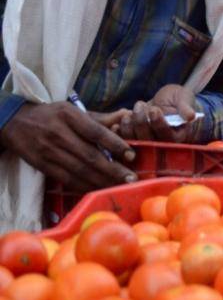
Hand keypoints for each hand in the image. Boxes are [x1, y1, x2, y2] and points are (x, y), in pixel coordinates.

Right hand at [0, 102, 136, 191]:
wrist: (14, 122)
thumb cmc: (52, 115)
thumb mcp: (73, 110)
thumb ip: (101, 117)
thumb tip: (127, 115)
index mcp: (68, 116)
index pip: (95, 132)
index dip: (114, 144)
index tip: (131, 155)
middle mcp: (58, 134)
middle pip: (89, 155)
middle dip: (113, 169)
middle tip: (132, 178)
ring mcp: (48, 151)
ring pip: (79, 170)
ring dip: (102, 181)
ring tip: (120, 186)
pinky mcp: (42, 165)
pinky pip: (67, 179)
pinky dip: (85, 186)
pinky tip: (99, 189)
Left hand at [117, 85, 200, 142]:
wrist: (166, 102)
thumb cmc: (177, 100)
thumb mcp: (184, 98)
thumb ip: (186, 106)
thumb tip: (191, 116)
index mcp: (177, 137)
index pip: (167, 135)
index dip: (158, 124)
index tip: (154, 109)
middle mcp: (162, 145)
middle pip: (149, 141)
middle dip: (141, 123)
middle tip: (140, 105)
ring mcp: (146, 144)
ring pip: (135, 142)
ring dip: (129, 128)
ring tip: (128, 113)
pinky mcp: (134, 141)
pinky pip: (124, 142)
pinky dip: (118, 134)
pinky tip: (114, 124)